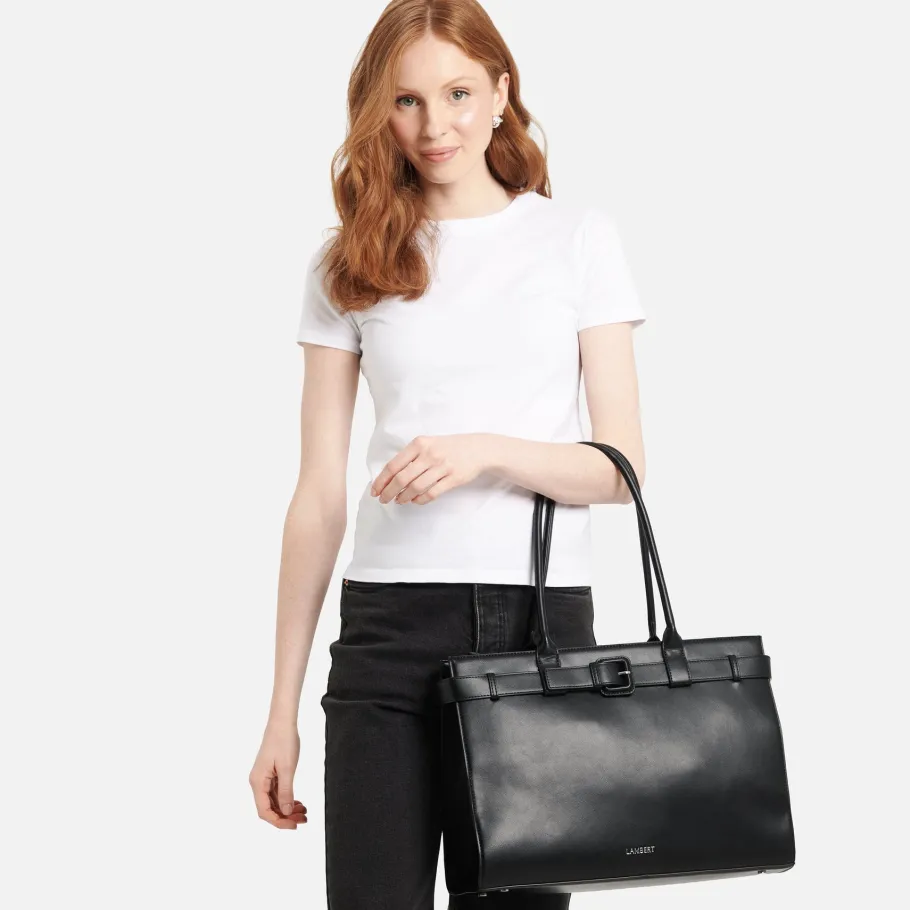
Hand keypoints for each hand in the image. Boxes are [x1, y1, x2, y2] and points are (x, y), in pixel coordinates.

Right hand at [249, 722, 306, 828]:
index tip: (294, 825)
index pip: (265, 811)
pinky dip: (287, 798)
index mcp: (258, 782)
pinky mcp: (270, 773)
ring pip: (274, 801)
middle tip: (303, 819)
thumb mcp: (287, 768)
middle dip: (285, 816)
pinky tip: (298, 802)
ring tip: (304, 812)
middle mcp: (258, 782)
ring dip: (287, 808)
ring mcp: (264, 778)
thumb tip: (285, 812)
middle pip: (269, 808)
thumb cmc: (284, 741)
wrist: (282, 722)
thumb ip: (286, 791)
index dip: (279, 822)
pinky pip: (277, 792)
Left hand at [371, 434, 493, 504]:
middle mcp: (429, 454)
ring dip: (404, 497)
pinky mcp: (453, 479)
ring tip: (399, 500)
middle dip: (389, 492)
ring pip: (416, 488)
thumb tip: (390, 476)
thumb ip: (411, 456)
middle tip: (384, 500)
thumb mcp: (428, 443)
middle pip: (402, 478)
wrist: (478, 448)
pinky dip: (420, 500)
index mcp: (419, 444)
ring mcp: (442, 467)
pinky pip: (431, 493)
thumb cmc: (449, 447)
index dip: (381, 480)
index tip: (375, 490)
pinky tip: (415, 501)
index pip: (394, 465)